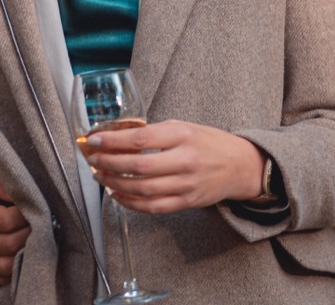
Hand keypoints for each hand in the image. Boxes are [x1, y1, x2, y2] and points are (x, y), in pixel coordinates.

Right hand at [0, 161, 30, 285]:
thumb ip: (5, 180)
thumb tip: (24, 194)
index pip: (9, 221)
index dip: (29, 213)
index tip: (39, 203)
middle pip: (12, 244)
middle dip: (33, 231)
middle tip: (45, 219)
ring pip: (10, 263)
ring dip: (29, 249)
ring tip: (39, 233)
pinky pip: (5, 277)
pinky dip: (20, 266)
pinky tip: (29, 249)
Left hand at [84, 119, 267, 213]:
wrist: (240, 166)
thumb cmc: (211, 143)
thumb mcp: (186, 127)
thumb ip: (156, 131)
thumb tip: (119, 134)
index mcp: (183, 135)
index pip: (140, 138)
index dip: (112, 141)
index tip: (94, 140)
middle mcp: (185, 160)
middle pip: (137, 165)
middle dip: (108, 163)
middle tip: (93, 160)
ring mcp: (185, 184)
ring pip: (140, 188)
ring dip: (114, 183)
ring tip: (100, 176)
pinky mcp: (186, 202)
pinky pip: (151, 206)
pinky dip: (129, 202)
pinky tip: (117, 194)